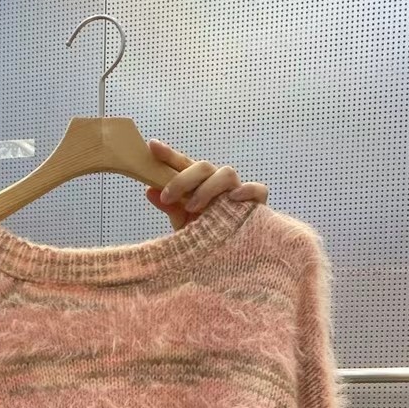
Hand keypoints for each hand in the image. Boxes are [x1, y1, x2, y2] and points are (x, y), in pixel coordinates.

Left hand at [147, 141, 266, 229]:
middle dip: (183, 179)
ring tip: (193, 207)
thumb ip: (169, 207)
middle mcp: (217, 184)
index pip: (184, 165)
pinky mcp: (255, 205)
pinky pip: (258, 190)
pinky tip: (234, 198)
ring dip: (207, 188)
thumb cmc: (203, 237)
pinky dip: (247, 190)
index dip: (169, 155)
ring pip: (227, 174)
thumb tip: (150, 190)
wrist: (223, 261)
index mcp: (198, 185)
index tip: (153, 146)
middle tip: (168, 197)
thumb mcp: (182, 223)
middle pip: (204, 167)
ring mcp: (237, 192)